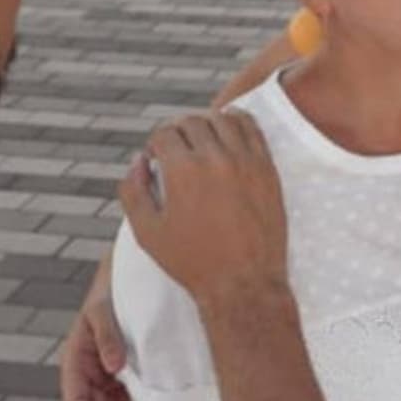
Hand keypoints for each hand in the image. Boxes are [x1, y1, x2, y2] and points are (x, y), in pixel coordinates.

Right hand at [61, 265, 148, 400]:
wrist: (128, 272)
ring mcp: (106, 371)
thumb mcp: (103, 309)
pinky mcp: (123, 369)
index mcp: (76, 357)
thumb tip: (114, 368)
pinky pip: (125, 396)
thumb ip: (108, 337)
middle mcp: (89, 369)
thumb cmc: (110, 289)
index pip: (76, 399)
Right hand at [118, 111, 287, 306]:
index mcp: (183, 170)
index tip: (155, 159)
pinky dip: (237, 121)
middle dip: (177, 131)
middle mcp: (216, 158)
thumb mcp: (146, 232)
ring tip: (200, 140)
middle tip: (175, 150)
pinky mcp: (268, 167)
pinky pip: (253, 128)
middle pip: (192, 121)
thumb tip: (138, 160)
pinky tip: (228, 131)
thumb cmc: (191, 261)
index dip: (154, 144)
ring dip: (206, 123)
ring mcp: (246, 160)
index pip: (164, 133)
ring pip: (223, 118)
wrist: (243, 282)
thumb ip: (133, 191)